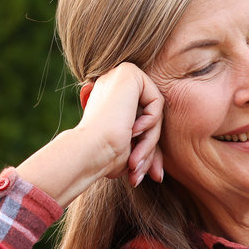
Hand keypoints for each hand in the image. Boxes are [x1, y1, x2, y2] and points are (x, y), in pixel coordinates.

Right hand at [15, 62, 164, 205]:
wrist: (88, 152)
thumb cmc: (103, 158)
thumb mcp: (129, 152)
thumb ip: (145, 149)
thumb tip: (160, 174)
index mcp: (108, 100)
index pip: (141, 123)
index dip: (147, 149)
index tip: (148, 175)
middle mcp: (112, 83)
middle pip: (149, 117)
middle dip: (152, 149)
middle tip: (151, 176)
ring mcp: (118, 75)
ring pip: (154, 112)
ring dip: (151, 141)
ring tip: (137, 161)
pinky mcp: (128, 72)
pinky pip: (156, 102)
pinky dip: (151, 122)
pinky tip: (132, 130)